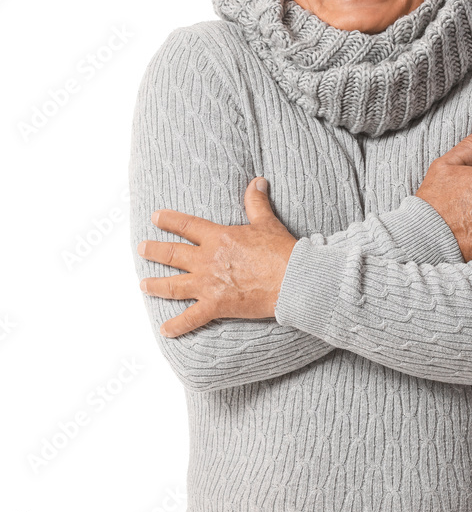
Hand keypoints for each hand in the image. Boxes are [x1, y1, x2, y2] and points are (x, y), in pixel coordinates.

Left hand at [137, 177, 296, 337]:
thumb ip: (256, 202)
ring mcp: (208, 284)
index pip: (187, 226)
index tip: (155, 217)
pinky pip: (191, 318)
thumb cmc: (280, 251)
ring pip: (173, 285)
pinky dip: (177, 326)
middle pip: (172, 254)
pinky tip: (164, 330)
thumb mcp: (266, 222)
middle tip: (141, 248)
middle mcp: (206, 260)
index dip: (169, 220)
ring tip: (143, 285)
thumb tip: (258, 181)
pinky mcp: (216, 306)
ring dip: (156, 285)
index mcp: (217, 238)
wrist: (290, 279)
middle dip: (154, 251)